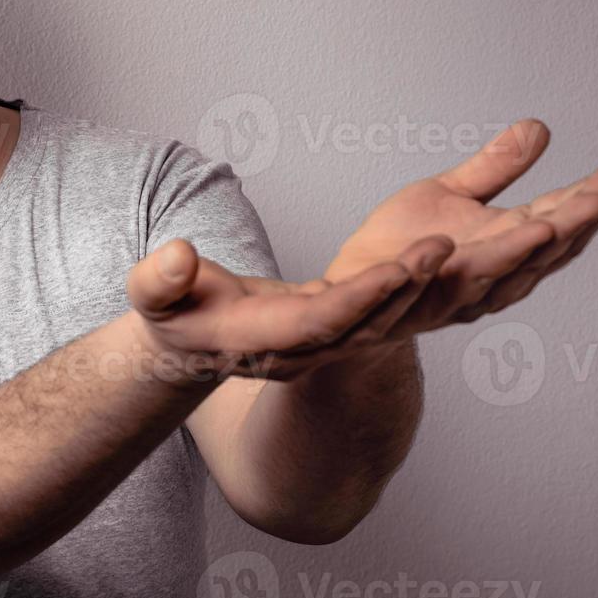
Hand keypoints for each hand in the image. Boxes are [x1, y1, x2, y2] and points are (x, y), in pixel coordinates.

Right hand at [125, 235, 456, 381]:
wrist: (187, 343)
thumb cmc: (169, 312)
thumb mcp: (151, 296)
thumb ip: (160, 280)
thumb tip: (179, 256)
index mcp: (257, 340)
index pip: (317, 323)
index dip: (358, 298)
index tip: (397, 269)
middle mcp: (298, 350)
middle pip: (362, 323)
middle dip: (405, 289)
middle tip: (446, 247)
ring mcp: (320, 344)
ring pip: (380, 320)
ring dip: (418, 287)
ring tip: (445, 246)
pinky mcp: (334, 329)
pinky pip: (380, 312)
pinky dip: (412, 288)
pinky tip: (442, 258)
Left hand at [323, 118, 597, 329]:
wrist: (351, 289)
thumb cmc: (401, 244)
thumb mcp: (450, 193)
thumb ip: (495, 168)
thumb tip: (540, 127)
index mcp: (506, 242)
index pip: (560, 216)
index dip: (593, 196)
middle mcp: (494, 273)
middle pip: (544, 250)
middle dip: (574, 224)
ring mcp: (458, 291)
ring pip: (498, 273)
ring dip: (523, 252)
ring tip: (550, 225)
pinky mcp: (416, 299)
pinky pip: (436, 286)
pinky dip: (451, 270)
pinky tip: (452, 243)